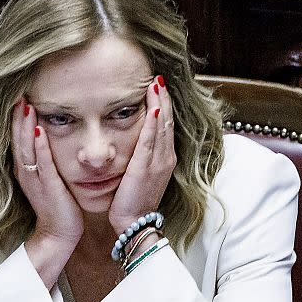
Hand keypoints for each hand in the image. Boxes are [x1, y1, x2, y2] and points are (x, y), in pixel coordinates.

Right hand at [11, 100, 83, 249]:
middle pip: (17, 138)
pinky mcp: (48, 187)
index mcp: (25, 169)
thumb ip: (45, 159)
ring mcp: (35, 179)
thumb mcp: (48, 178)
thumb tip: (47, 138)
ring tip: (25, 103)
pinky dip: (39, 146)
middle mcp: (26, 172)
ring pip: (26, 148)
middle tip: (18, 91)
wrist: (58, 235)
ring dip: (24, 125)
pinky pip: (42, 163)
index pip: (18, 138)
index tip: (19, 95)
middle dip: (17, 115)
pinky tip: (38, 130)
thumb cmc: (57, 205)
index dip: (17, 117)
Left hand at [108, 75, 176, 234]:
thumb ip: (141, 157)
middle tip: (158, 77)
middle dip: (163, 98)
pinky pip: (150, 141)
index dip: (164, 104)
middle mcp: (166, 157)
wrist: (135, 224)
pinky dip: (153, 124)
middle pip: (167, 121)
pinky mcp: (146, 168)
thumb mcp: (140, 175)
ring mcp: (158, 163)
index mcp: (165, 158)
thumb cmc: (134, 201)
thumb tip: (134, 142)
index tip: (158, 86)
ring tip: (156, 84)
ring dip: (159, 104)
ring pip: (162, 127)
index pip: (166, 124)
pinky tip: (153, 109)